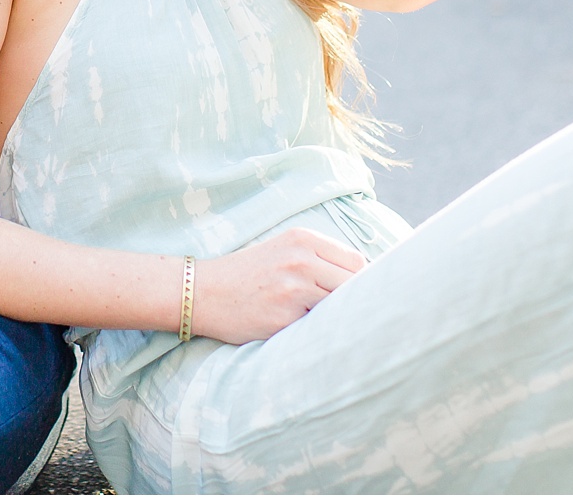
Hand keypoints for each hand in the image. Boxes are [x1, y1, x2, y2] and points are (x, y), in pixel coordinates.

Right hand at [189, 228, 364, 344]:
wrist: (203, 292)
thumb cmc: (249, 275)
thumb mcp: (284, 251)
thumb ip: (321, 259)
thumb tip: (369, 281)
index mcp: (303, 239)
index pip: (357, 262)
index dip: (361, 283)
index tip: (356, 297)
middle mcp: (301, 259)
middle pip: (355, 285)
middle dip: (355, 302)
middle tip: (348, 316)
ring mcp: (293, 289)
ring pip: (340, 307)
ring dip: (337, 319)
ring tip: (326, 326)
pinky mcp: (284, 318)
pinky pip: (318, 328)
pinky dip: (317, 333)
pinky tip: (304, 332)